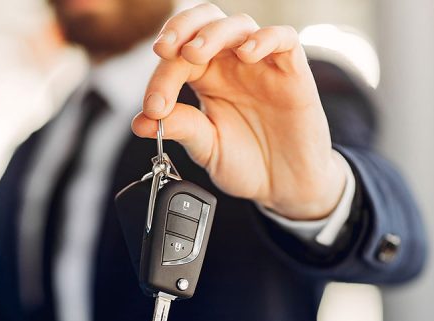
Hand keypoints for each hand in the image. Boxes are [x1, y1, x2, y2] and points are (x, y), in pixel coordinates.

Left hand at [131, 3, 347, 220]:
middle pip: (204, 22)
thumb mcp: (207, 149)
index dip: (160, 77)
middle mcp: (231, 63)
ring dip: (213, 33)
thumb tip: (140, 122)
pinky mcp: (293, 72)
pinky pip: (284, 38)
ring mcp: (263, 64)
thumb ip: (181, 129)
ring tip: (195, 53)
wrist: (285, 185)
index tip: (153, 108)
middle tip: (164, 51)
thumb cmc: (248, 163)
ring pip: (238, 24)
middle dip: (180, 29)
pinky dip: (265, 39)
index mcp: (205, 78)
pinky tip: (247, 54)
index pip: (177, 59)